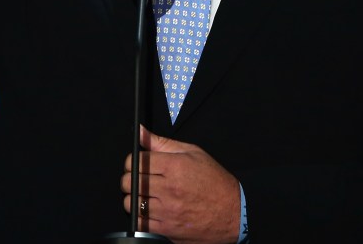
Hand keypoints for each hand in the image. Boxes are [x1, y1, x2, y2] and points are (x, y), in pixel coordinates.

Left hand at [122, 126, 239, 243]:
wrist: (233, 212)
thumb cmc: (214, 180)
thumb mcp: (193, 153)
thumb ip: (162, 143)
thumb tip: (140, 132)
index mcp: (175, 167)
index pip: (136, 161)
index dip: (133, 160)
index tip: (137, 163)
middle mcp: (169, 189)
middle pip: (129, 182)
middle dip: (129, 178)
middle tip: (139, 178)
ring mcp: (167, 212)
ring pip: (131, 203)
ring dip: (134, 197)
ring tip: (145, 194)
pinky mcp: (167, 230)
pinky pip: (140, 223)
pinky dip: (140, 216)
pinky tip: (149, 210)